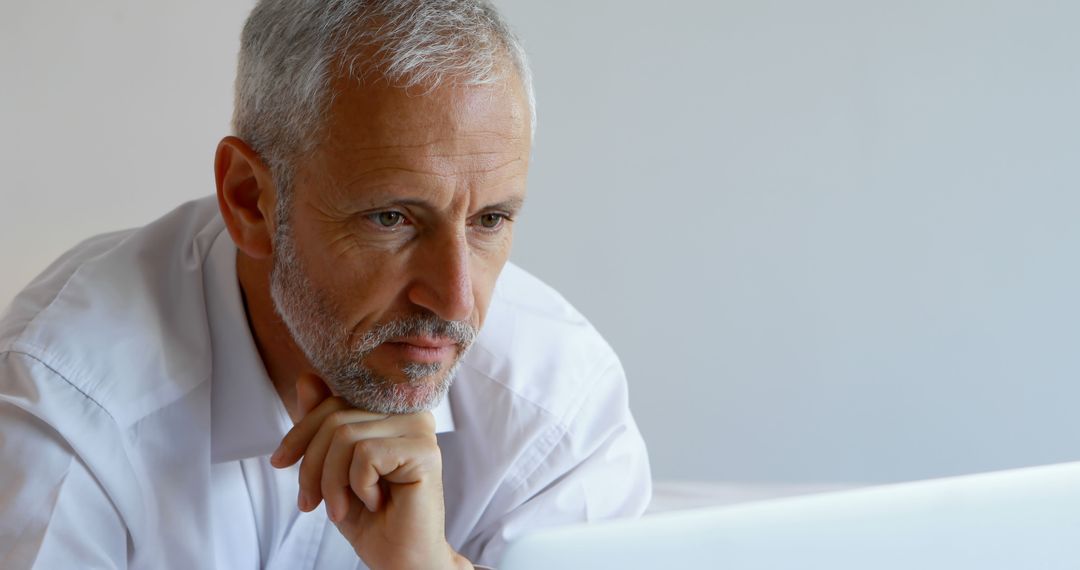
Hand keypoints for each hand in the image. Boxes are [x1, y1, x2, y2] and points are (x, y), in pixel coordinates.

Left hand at [271, 374, 471, 569]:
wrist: (400, 560)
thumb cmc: (371, 518)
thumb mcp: (333, 468)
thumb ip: (324, 424)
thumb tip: (306, 378)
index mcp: (388, 411)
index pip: (332, 402)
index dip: (299, 433)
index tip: (281, 463)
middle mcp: (408, 413)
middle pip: (335, 418)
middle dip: (312, 466)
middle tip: (311, 503)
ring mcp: (420, 429)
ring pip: (346, 436)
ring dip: (332, 482)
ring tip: (342, 509)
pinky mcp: (425, 451)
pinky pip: (366, 454)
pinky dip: (358, 486)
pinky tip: (374, 502)